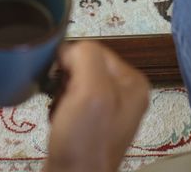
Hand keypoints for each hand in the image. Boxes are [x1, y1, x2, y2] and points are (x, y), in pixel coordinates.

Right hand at [45, 42, 148, 171]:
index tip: (61, 80)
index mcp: (133, 81)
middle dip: (65, 79)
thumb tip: (68, 49)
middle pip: (84, 65)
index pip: (95, 49)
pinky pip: (70, 101)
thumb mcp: (91, 91)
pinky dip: (58, 107)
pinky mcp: (91, 125)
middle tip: (62, 99)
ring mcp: (108, 110)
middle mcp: (125, 94)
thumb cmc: (85, 141)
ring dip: (60, 93)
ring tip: (59, 111)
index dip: (72, 60)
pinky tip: (58, 119)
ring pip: (74, 82)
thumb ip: (86, 57)